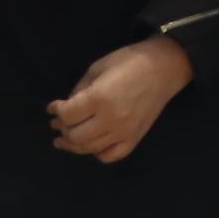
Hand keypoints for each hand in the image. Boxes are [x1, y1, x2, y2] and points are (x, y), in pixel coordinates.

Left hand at [48, 36, 193, 163]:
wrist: (165, 68)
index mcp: (99, 98)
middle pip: (75, 136)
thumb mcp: (98, 67)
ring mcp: (124, 132)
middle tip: (58, 123)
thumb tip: (67, 107)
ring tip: (65, 138)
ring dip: (73, 144)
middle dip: (62, 129)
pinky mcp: (134, 139)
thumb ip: (79, 89)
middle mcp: (110, 120)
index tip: (53, 107)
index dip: (56, 111)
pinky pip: (110, 156)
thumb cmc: (129, 61)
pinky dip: (97, 153)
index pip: (67, 115)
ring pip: (89, 148)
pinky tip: (92, 144)